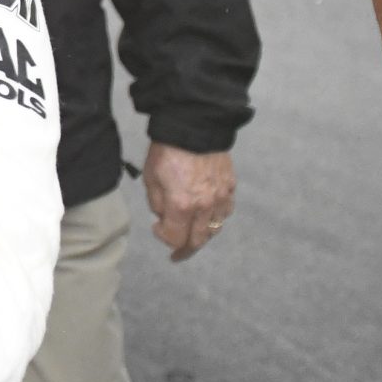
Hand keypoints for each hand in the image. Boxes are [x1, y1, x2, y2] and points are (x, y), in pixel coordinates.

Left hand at [143, 143, 235, 260]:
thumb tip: (164, 218)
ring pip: (214, 228)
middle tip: (178, 254)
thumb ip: (157, 204)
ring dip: (201, 235)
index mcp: (182, 205)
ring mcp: (221, 198)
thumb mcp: (151, 178)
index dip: (164, 239)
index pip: (175, 238)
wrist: (193, 127)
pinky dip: (215, 219)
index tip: (157, 229)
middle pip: (198, 240)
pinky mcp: (230, 188)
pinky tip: (206, 216)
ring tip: (191, 235)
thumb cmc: (166, 151)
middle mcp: (205, 206)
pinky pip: (225, 212)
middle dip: (185, 249)